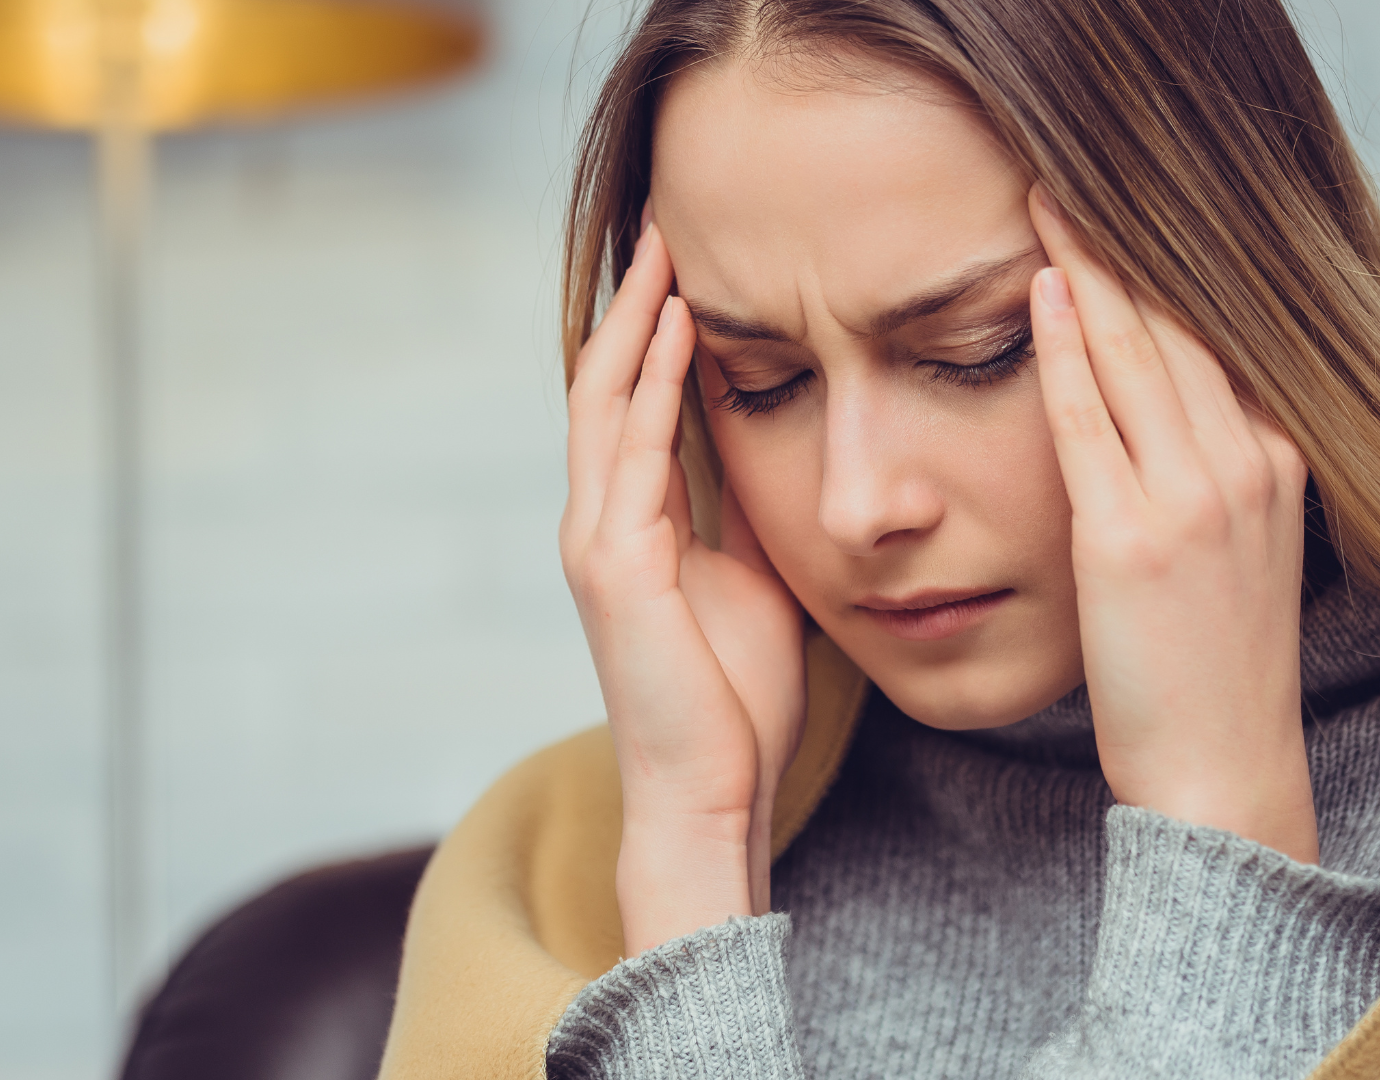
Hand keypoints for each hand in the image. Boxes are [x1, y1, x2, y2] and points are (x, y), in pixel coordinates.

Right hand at [561, 219, 808, 952]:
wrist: (712, 789)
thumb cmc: (737, 700)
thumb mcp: (754, 582)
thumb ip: (746, 517)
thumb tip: (781, 455)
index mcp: (632, 526)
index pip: (634, 404)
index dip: (653, 332)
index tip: (689, 265)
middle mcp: (600, 522)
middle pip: (606, 382)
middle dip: (634, 303)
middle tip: (667, 225)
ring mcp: (598, 540)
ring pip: (605, 401)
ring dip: (636, 321)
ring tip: (667, 249)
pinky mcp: (614, 565)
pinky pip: (631, 452)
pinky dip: (654, 384)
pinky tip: (682, 329)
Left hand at [1027, 186, 1317, 863]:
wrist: (1222, 769)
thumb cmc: (1211, 670)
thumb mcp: (1235, 553)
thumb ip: (1211, 476)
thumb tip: (1162, 418)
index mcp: (1275, 464)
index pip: (1211, 342)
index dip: (1160, 274)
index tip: (1114, 219)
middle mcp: (1246, 465)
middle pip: (1177, 327)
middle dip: (1121, 248)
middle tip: (1069, 180)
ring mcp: (1194, 498)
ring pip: (1137, 355)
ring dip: (1090, 271)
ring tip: (1048, 204)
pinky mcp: (1132, 537)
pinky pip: (1092, 421)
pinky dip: (1068, 350)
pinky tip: (1045, 293)